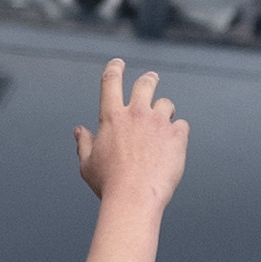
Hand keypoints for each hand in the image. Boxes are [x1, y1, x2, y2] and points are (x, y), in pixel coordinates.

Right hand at [77, 60, 188, 219]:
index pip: (111, 81)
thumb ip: (83, 143)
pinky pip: (182, 126)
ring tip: (164, 122)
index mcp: (112, 117)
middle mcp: (136, 114)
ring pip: (166, 104)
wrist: (135, 197)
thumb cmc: (108, 184)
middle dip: (149, 79)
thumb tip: (78, 131)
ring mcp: (159, 123)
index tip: (117, 63)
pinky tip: (174, 144)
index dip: (114, 68)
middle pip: (145, 84)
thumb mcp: (88, 164)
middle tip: (151, 79)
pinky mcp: (177, 136)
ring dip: (165, 110)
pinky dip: (178, 132)